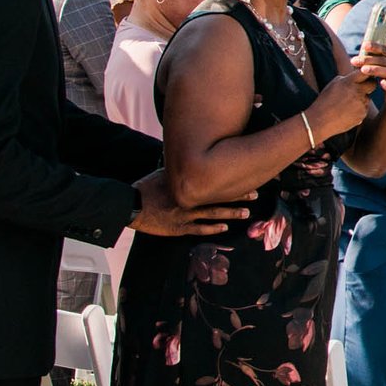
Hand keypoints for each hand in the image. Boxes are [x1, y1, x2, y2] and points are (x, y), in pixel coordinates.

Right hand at [130, 171, 247, 236]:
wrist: (130, 206)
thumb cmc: (146, 188)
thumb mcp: (164, 173)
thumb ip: (179, 168)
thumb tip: (189, 155)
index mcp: (186, 183)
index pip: (213, 180)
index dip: (230, 179)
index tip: (247, 175)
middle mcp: (188, 198)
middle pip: (217, 196)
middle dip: (237, 195)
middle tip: (255, 194)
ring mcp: (184, 214)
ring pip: (211, 213)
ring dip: (230, 213)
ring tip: (246, 212)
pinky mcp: (178, 228)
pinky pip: (198, 229)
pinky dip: (212, 228)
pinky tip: (225, 228)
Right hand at [305, 67, 377, 138]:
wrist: (320, 121)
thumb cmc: (325, 101)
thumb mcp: (334, 84)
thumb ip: (347, 78)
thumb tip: (359, 73)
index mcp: (349, 82)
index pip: (365, 72)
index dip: (368, 72)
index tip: (366, 74)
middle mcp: (357, 92)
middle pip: (372, 84)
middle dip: (369, 84)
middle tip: (362, 87)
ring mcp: (361, 104)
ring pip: (367, 98)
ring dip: (361, 99)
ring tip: (345, 104)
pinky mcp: (362, 114)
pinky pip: (364, 109)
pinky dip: (358, 110)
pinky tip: (346, 113)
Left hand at [353, 44, 385, 107]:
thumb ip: (381, 51)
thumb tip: (374, 36)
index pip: (384, 49)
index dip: (374, 46)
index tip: (364, 45)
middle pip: (382, 60)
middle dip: (368, 60)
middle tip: (354, 61)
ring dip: (375, 70)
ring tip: (363, 70)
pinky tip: (381, 83)